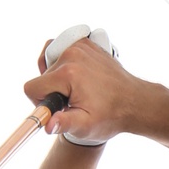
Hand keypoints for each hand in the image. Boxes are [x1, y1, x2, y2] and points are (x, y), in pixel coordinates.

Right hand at [23, 35, 143, 146]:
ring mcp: (79, 45)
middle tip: (73, 100)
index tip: (59, 108)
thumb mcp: (85, 126)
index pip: (33, 87)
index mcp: (68, 73)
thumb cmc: (111, 116)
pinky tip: (80, 77)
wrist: (135, 102)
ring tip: (74, 88)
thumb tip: (47, 124)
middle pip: (42, 74)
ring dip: (56, 75)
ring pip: (49, 60)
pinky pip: (63, 50)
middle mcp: (72, 53)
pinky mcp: (86, 42)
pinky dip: (67, 63)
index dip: (41, 102)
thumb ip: (63, 124)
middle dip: (52, 90)